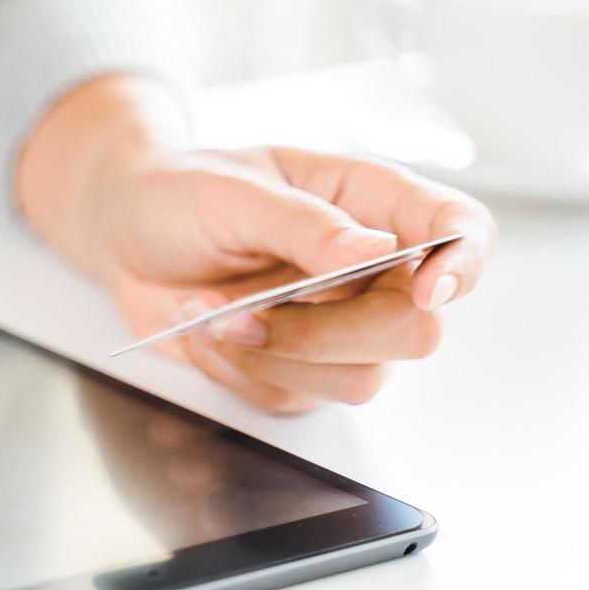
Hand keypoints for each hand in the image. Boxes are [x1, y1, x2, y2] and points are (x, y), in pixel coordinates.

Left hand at [96, 146, 495, 411]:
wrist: (125, 234)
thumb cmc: (180, 192)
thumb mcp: (230, 191)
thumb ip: (301, 221)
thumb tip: (373, 250)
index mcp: (370, 201)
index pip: (461, 231)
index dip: (463, 264)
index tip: (427, 288)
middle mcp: (370, 268)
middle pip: (416, 329)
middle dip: (329, 333)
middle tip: (246, 312)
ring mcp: (339, 323)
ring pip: (358, 379)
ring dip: (274, 356)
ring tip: (208, 316)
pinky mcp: (299, 366)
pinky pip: (295, 398)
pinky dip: (240, 372)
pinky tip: (204, 331)